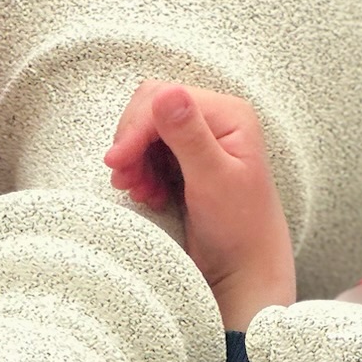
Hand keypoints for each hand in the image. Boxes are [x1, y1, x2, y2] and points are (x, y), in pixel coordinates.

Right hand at [104, 81, 294, 329]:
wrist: (244, 269)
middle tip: (125, 178)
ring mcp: (200, 140)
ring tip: (138, 190)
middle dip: (132, 144)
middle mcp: (216, 120)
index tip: (118, 162)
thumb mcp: (212, 180)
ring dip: (134, 160)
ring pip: (146, 132)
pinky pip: (150, 152)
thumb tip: (166, 92)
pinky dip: (140, 171)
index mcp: (229, 115)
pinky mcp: (188, 160)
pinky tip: (147, 194)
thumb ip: (189, 136)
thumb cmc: (240, 228)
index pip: (164, 99)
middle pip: (151, 110)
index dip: (136, 128)